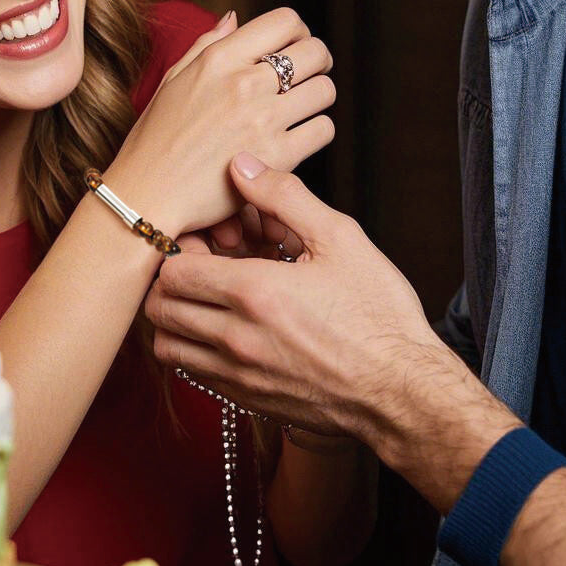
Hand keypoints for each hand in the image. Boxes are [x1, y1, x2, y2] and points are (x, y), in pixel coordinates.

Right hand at [106, 8, 334, 236]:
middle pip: (314, 52)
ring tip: (300, 110)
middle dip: (317, 62)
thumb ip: (207, 45)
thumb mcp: (172, 81)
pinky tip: (297, 138)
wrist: (148, 194)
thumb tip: (235, 17)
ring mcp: (262, 120)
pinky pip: (323, 130)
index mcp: (219, 59)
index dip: (299, 32)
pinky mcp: (277, 157)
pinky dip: (315, 133)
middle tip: (308, 76)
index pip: (285, 21)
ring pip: (325, 90)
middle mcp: (243, 83)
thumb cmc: (154, 140)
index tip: (294, 48)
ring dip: (317, 98)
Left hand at [144, 151, 441, 441]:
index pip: (172, 271)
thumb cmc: (379, 314)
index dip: (180, 249)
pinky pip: (193, 373)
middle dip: (170, 280)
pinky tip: (226, 328)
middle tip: (201, 266)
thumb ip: (284, 196)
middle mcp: (236, 338)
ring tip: (206, 298)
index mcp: (254, 292)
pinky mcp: (248, 400)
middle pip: (160, 307)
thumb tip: (241, 165)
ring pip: (167, 345)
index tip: (206, 241)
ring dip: (175, 317)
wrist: (405, 393)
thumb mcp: (340, 239)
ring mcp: (238, 375)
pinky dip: (193, 348)